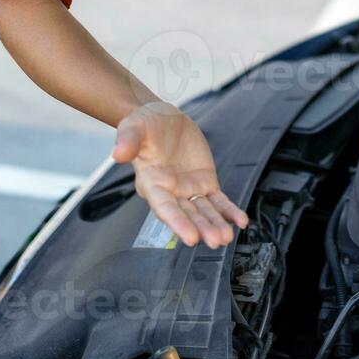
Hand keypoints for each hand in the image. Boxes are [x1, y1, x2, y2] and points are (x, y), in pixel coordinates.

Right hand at [111, 101, 249, 247]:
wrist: (163, 118)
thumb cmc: (145, 124)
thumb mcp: (134, 126)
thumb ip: (127, 140)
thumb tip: (118, 153)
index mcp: (151, 183)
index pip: (165, 207)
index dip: (178, 222)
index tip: (190, 237)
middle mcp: (171, 192)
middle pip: (187, 214)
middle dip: (201, 228)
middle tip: (215, 240)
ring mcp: (189, 190)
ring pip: (204, 211)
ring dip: (216, 224)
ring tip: (227, 237)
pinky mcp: (205, 183)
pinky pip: (219, 201)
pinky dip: (229, 211)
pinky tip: (240, 221)